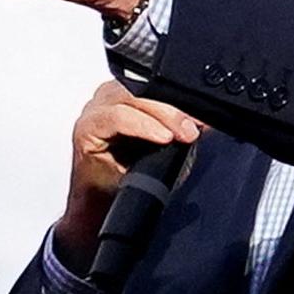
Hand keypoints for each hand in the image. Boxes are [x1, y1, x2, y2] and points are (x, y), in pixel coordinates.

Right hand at [54, 81, 201, 273]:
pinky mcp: (86, 128)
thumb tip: (207, 121)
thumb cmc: (127, 177)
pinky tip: (160, 137)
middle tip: (195, 128)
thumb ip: (181, 131)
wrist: (102, 207)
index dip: (182, 98)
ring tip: (182, 134)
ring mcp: (96, 111)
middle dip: (175, 108)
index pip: (156, 86)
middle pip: (144, 88)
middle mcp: (110, 98)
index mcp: (127, 96)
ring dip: (162, 115)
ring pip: (132, 97)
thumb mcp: (164, 149)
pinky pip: (115, 118)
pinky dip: (142, 126)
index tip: (205, 116)